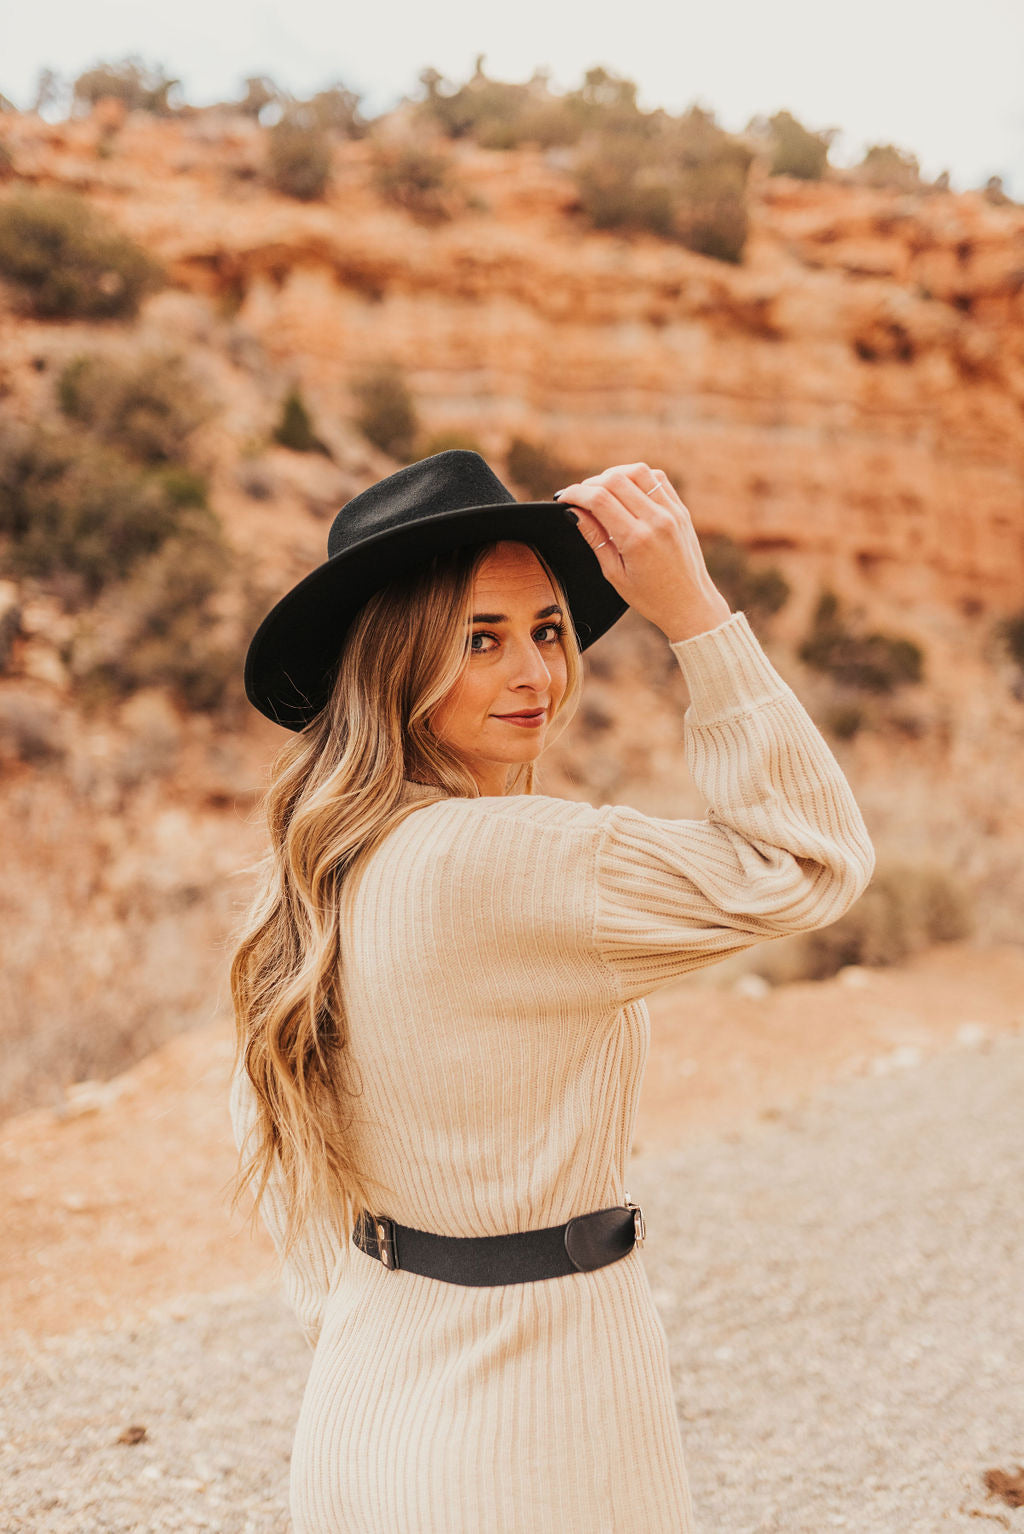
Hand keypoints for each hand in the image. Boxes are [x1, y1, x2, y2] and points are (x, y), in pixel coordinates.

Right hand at [554, 464, 732, 640]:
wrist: (690, 604)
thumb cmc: (651, 597)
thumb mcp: (614, 574)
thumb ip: (595, 538)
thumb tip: (574, 512)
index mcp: (637, 539)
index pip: (599, 499)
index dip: (575, 494)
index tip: (563, 498)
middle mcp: (656, 520)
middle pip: (615, 479)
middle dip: (590, 483)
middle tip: (580, 497)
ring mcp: (672, 512)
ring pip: (638, 471)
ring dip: (614, 474)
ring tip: (602, 490)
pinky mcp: (681, 510)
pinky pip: (657, 478)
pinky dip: (637, 477)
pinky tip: (626, 490)